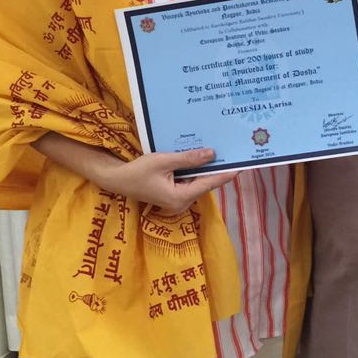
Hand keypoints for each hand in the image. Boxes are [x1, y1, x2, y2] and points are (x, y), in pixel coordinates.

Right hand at [104, 148, 234, 214]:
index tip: (240, 167)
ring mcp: (177, 201)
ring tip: (220, 154)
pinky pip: (189, 183)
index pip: (208, 184)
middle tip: (231, 154)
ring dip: (205, 170)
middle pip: (204, 184)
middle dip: (216, 170)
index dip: (225, 175)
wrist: (117, 180)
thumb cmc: (138, 171)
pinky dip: (194, 172)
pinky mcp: (173, 196)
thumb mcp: (164, 161)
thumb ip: (188, 159)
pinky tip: (200, 159)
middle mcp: (182, 203)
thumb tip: (211, 154)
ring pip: (197, 183)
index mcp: (181, 197)